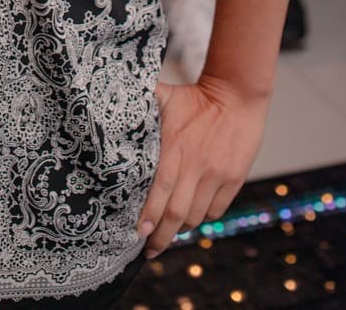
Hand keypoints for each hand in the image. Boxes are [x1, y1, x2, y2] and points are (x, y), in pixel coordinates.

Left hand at [137, 75, 268, 257]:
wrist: (237, 94)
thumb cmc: (194, 96)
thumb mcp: (164, 96)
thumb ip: (140, 104)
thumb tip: (108, 101)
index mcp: (175, 145)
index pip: (160, 189)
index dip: (149, 215)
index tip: (137, 233)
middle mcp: (196, 164)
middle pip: (177, 212)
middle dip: (161, 236)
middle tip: (148, 250)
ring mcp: (217, 174)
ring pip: (196, 215)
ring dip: (180, 230)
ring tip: (167, 236)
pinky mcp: (234, 179)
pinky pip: (216, 210)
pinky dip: (202, 219)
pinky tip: (191, 219)